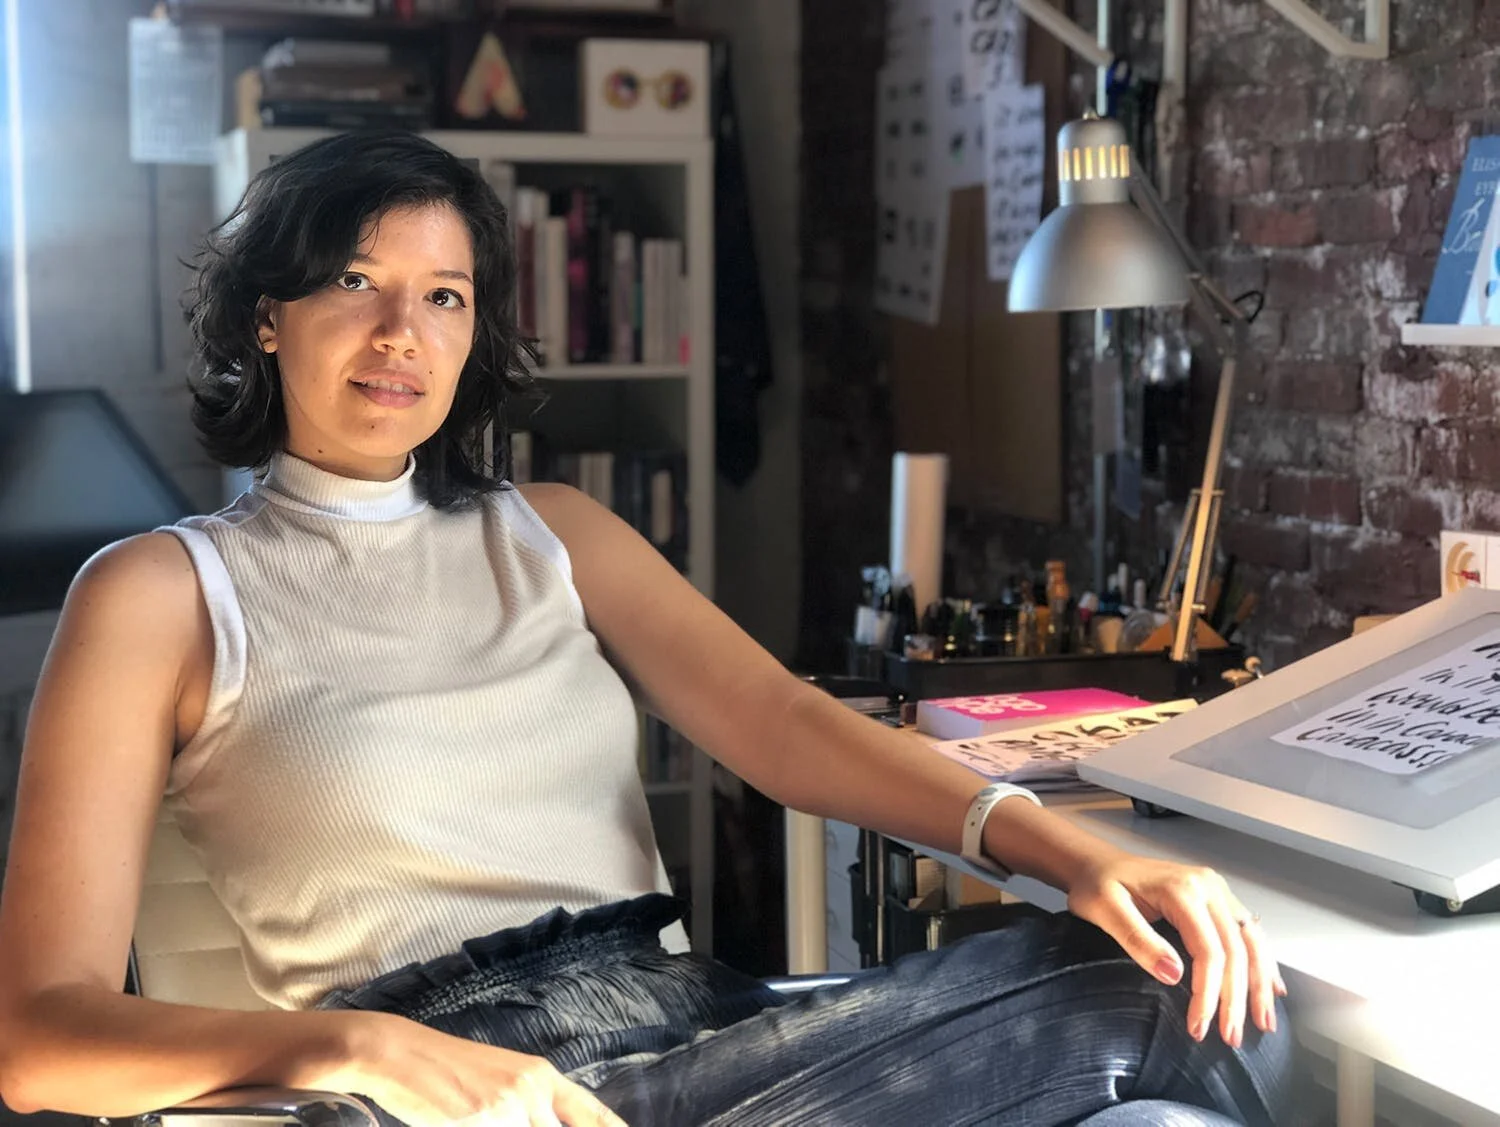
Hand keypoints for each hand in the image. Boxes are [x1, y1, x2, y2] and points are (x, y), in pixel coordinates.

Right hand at [315, 1010, 627, 1126]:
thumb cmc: (445, 1071)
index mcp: (541, 1076)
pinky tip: (468, 1125)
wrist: (399, 1054)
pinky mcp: (481, 1121)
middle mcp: (531, 1090)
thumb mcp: (498, 1082)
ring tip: (480, 1118)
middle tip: (504, 1124)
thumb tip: (548, 1121)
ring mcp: (507, 1108)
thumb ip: (529, 1106)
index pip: (592, 1114)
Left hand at [1065, 854, 1287, 1048]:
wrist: (1096, 862)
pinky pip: (1248, 932)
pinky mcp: (1217, 897)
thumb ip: (1139, 940)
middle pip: (1237, 949)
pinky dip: (1262, 961)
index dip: (1209, 993)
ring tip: (1263, 1022)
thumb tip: (1173, 974)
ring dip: (1260, 984)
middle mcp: (1208, 886)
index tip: (1199, 1027)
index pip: (1209, 950)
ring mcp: (1216, 890)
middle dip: (1237, 998)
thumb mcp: (1105, 910)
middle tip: (1231, 1036)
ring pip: (1251, 942)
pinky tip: (1271, 987)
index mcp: (1183, 889)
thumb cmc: (1097, 885)